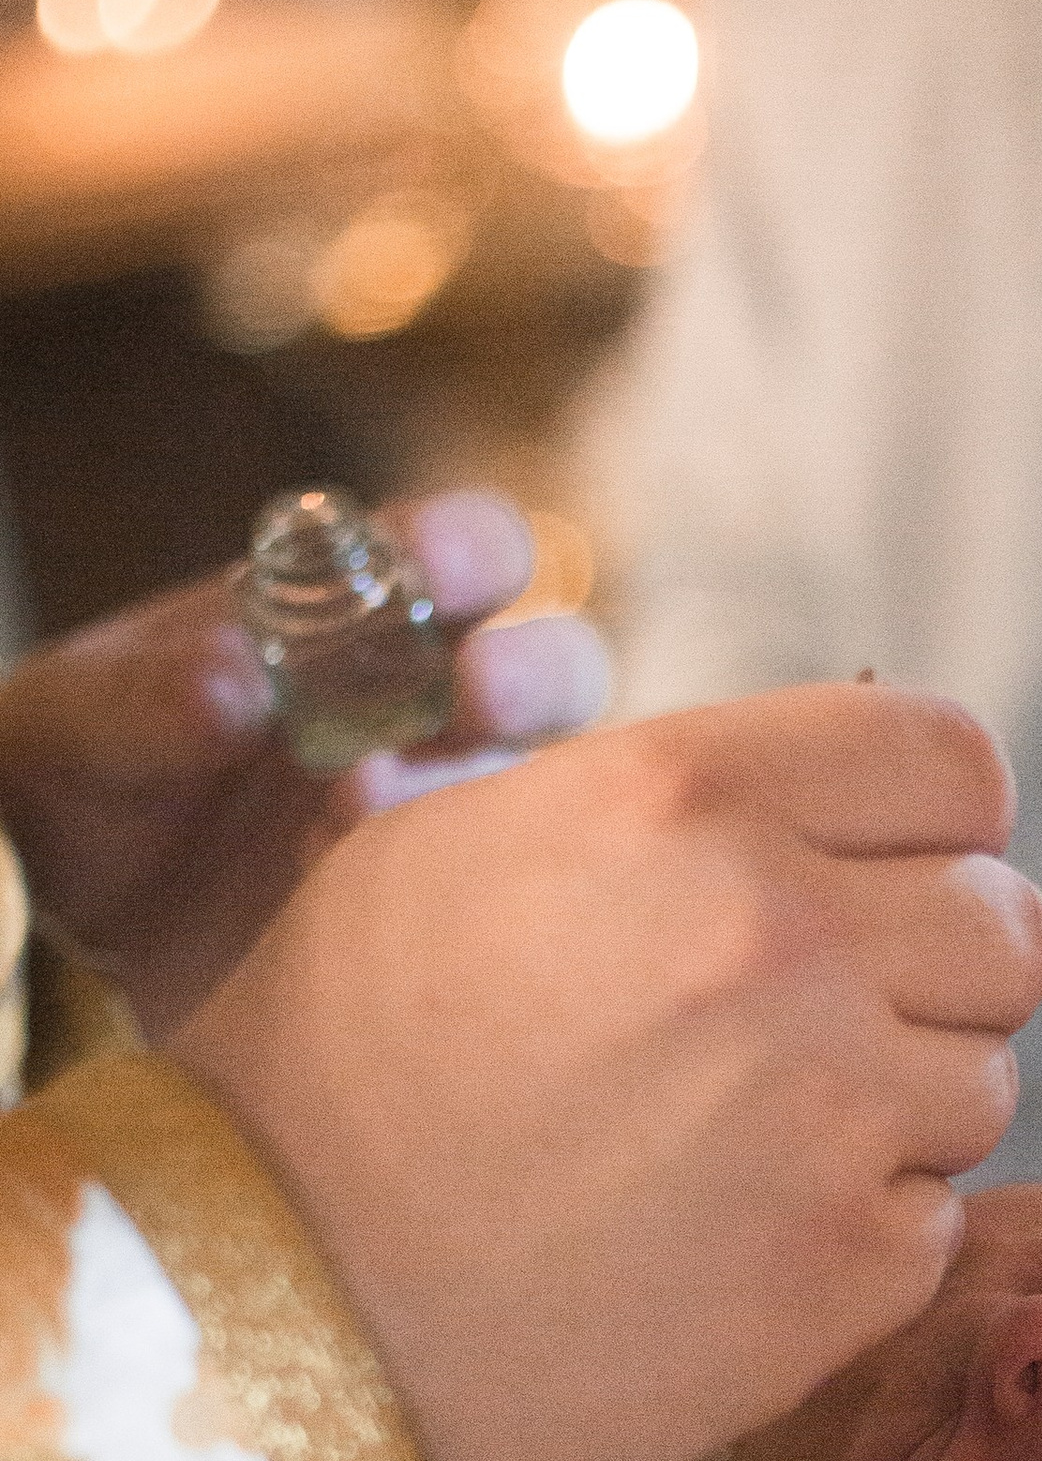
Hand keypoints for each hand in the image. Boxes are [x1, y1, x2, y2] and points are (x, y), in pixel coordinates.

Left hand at [0, 494, 610, 1036]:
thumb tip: (233, 685)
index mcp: (358, 610)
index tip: (440, 565)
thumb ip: (145, 696)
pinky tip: (341, 881)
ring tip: (368, 802)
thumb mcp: (76, 722)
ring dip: (484, 790)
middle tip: (476, 691)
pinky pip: (484, 898)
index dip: (470, 547)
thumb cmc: (87, 775)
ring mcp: (439, 813)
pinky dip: (439, 890)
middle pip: (553, 669)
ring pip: (541, 793)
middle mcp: (428, 705)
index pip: (462, 550)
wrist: (70, 914)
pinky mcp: (431, 909)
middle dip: (532, 672)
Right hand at [174, 682, 1041, 1460]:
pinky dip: (857, 1244)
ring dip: (897, 1114)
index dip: (940, 824)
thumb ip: (674, 810)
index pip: (954, 760)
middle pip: (1008, 922)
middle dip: (938, 974)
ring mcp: (830, 1112)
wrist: (263, 1308)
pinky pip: (935, 1224)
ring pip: (985, 1078)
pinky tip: (727, 1250)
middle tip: (829, 1030)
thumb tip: (830, 808)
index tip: (897, 875)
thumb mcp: (462, 850)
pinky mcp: (846, 1272)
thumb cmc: (332, 1070)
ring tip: (745, 1148)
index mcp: (687, 801)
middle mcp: (781, 937)